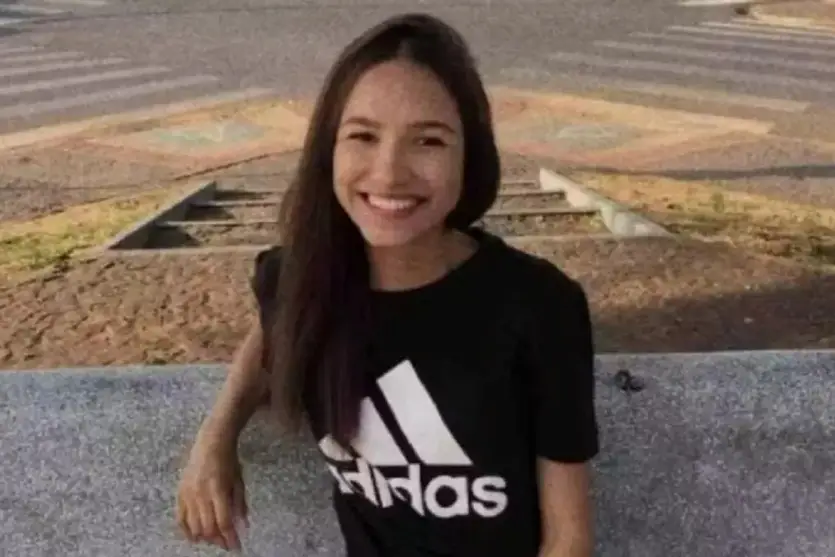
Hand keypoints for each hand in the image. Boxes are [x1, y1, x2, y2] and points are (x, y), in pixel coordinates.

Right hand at [176, 436, 248, 550]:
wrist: (210, 442)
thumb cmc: (228, 460)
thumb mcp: (238, 481)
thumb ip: (239, 504)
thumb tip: (243, 527)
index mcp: (218, 490)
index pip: (224, 521)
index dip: (230, 537)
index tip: (236, 547)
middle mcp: (201, 494)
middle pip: (208, 527)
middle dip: (218, 540)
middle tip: (226, 545)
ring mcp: (188, 494)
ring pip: (194, 525)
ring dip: (205, 537)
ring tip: (214, 540)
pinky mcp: (180, 493)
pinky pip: (180, 518)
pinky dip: (187, 531)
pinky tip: (194, 538)